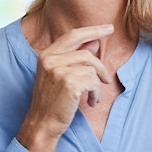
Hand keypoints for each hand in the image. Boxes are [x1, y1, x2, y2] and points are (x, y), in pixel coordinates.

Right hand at [17, 24, 114, 151]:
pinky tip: (89, 102)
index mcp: (46, 55)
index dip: (92, 30)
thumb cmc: (51, 101)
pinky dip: (96, 94)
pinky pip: (94, 81)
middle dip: (101, 65)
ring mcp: (59, 70)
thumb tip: (93, 43)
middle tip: (107, 78)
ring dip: (96, 85)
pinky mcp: (69, 83)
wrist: (42, 122)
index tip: (108, 28)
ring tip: (92, 97)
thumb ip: (74, 58)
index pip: (72, 35)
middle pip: (86, 52)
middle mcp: (50, 59)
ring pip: (92, 68)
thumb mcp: (60, 76)